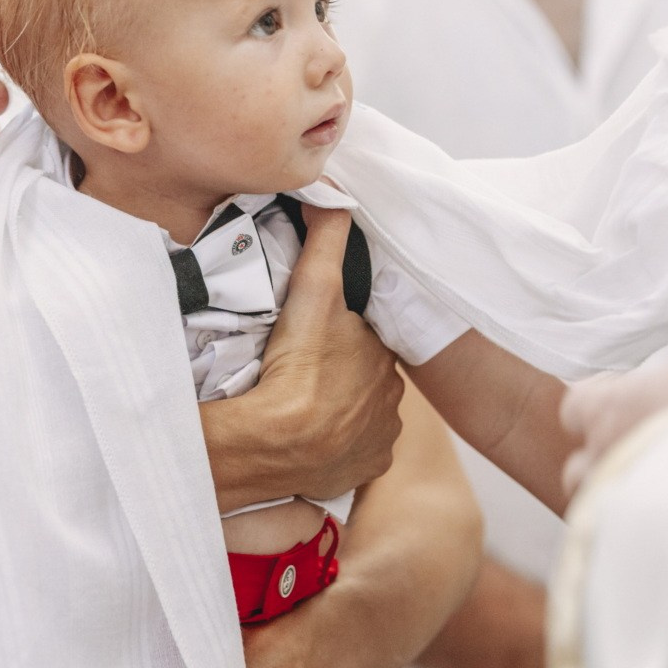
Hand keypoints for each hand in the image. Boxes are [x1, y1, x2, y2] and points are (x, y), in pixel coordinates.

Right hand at [255, 205, 403, 498]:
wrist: (277, 442)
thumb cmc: (297, 365)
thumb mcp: (313, 290)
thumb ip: (327, 239)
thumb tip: (334, 194)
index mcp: (382, 358)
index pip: (365, 341)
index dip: (342, 337)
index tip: (314, 341)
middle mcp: (390, 401)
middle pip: (362, 380)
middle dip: (340, 375)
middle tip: (301, 372)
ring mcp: (378, 442)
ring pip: (359, 418)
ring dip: (337, 413)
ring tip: (300, 407)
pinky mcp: (361, 473)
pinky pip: (351, 457)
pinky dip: (334, 449)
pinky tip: (310, 440)